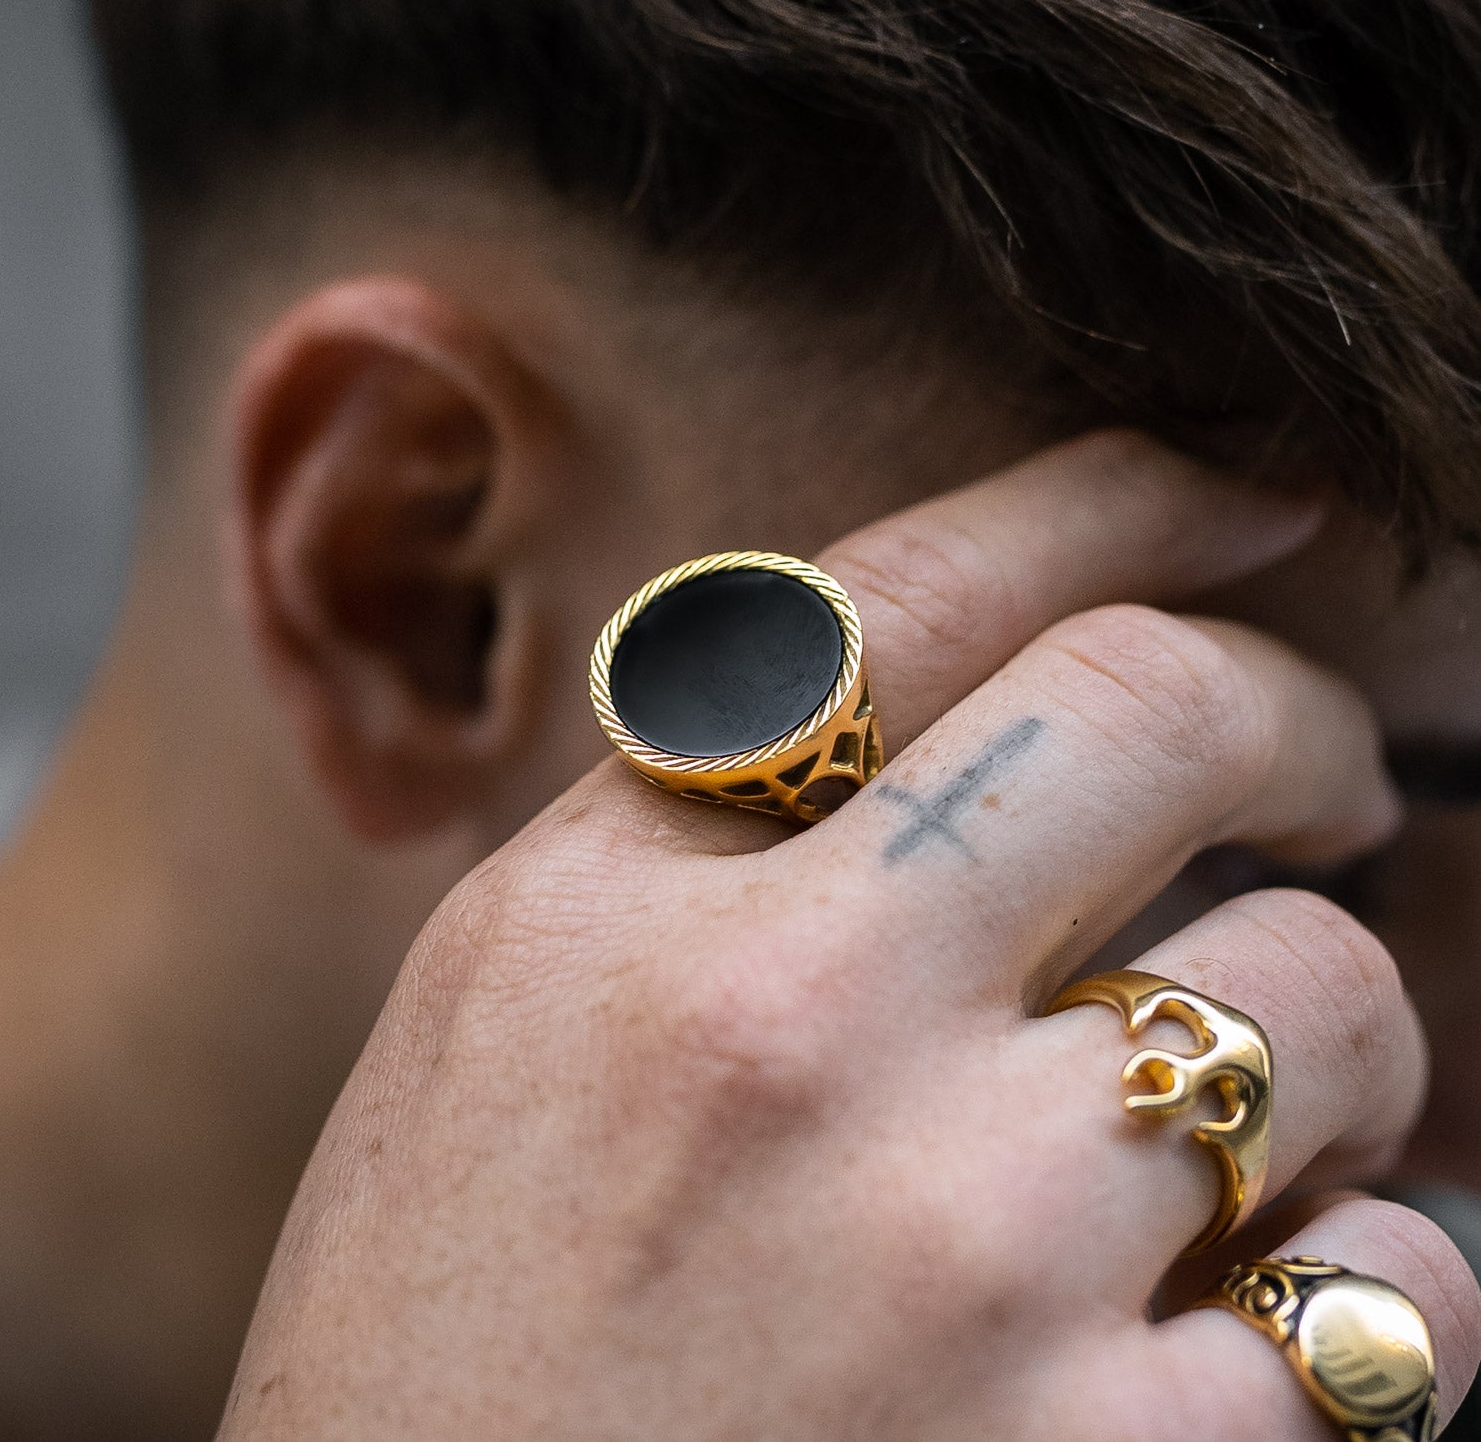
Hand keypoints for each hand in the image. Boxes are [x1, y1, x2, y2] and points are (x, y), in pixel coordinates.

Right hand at [220, 435, 1480, 1439]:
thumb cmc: (453, 1362)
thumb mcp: (506, 1035)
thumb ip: (707, 857)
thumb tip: (968, 727)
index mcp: (613, 910)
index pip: (910, 596)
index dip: (1116, 493)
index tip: (1244, 485)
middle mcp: (787, 1033)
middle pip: (1161, 712)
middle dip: (1292, 709)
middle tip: (1317, 767)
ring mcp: (961, 1253)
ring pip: (1325, 996)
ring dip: (1331, 1034)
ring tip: (1234, 1119)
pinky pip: (1397, 1291)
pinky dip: (1369, 1279)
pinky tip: (1245, 1318)